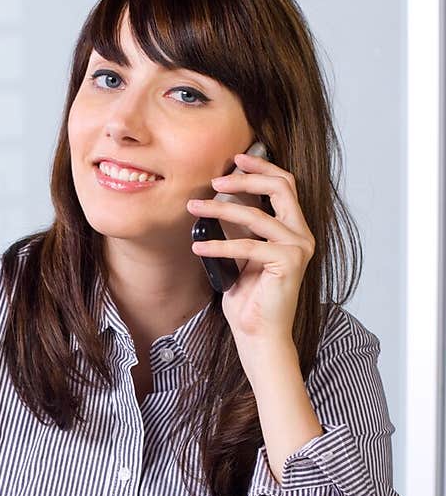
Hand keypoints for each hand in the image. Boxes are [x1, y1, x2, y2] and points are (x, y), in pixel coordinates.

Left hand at [186, 150, 314, 352]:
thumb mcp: (242, 257)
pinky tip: (198, 247)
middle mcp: (301, 235)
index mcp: (293, 230)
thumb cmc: (249, 300)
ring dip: (221, 209)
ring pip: (258, 215)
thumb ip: (240, 230)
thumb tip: (218, 203)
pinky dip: (219, 245)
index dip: (261, 168)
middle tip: (216, 180)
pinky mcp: (288, 262)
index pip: (284, 186)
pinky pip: (247, 245)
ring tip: (194, 208)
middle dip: (246, 178)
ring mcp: (298, 248)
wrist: (259, 335)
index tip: (235, 159)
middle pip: (281, 187)